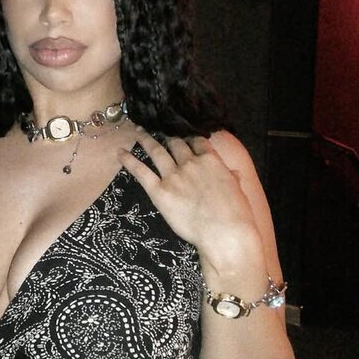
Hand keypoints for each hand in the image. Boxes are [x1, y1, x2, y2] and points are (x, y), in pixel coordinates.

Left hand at [117, 128, 262, 273]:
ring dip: (146, 140)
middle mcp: (190, 163)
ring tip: (138, 131)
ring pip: (157, 151)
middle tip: (157, 126)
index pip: (196, 140)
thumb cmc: (236, 215)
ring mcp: (173, 176)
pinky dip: (129, 160)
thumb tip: (233, 172)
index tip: (180, 129)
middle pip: (175, 143)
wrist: (224, 232)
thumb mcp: (238, 190)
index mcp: (211, 161)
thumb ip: (231, 178)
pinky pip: (141, 171)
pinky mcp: (159, 191)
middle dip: (166, 134)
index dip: (187, 133)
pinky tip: (120, 152)